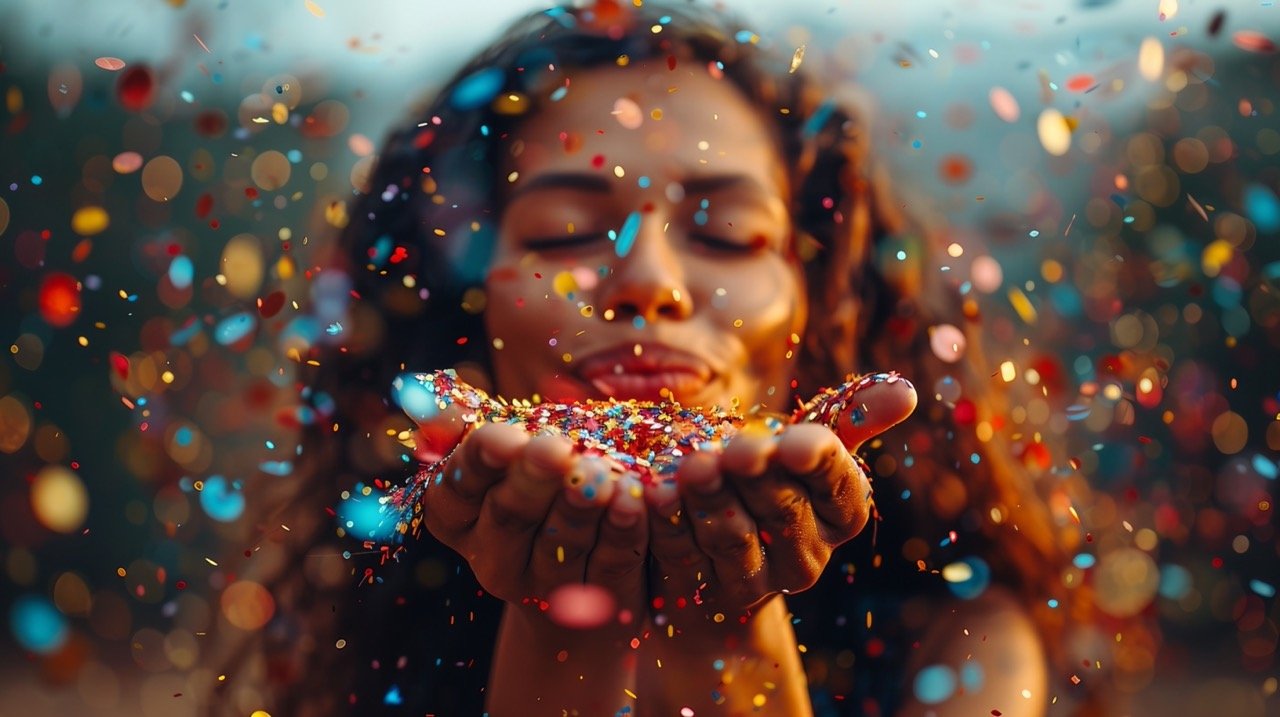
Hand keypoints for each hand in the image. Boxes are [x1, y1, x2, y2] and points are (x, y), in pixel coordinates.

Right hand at [418, 422, 648, 625]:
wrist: (578, 570)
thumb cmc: (534, 486)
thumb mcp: (502, 456)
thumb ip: (466, 426)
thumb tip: (416, 388)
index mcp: (459, 517)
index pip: (456, 489)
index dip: (478, 463)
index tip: (506, 436)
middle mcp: (493, 557)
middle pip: (509, 516)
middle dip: (532, 480)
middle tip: (554, 449)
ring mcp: (544, 585)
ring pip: (561, 542)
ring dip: (581, 505)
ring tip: (601, 472)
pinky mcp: (597, 598)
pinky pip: (610, 562)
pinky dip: (622, 529)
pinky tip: (633, 498)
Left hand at [644, 377, 916, 622]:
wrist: (715, 548)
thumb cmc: (766, 476)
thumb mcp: (803, 445)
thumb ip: (850, 416)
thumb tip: (908, 391)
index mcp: (840, 514)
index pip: (838, 487)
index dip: (818, 463)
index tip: (796, 441)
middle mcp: (805, 558)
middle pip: (783, 512)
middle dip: (758, 476)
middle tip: (736, 448)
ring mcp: (755, 583)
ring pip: (734, 540)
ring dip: (713, 501)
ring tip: (692, 467)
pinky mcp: (701, 595)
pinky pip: (683, 559)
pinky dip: (668, 526)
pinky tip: (653, 495)